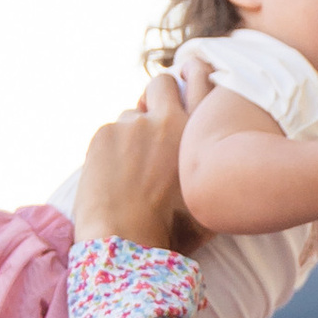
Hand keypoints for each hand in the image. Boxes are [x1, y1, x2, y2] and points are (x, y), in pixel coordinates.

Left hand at [75, 74, 195, 248]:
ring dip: (130, 136)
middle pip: (160, 84)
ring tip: (129, 173)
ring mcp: (133, 125)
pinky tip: (112, 180)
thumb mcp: (210, 195)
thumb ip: (211, 164)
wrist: (128, 243)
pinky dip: (110, 153)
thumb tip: (213, 157)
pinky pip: (109, 135)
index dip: (194, 74)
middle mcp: (170, 120)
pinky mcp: (105, 134)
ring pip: (130, 118)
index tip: (188, 75)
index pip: (201, 80)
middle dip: (155, 96)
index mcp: (199, 133)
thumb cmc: (173, 231)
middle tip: (150, 122)